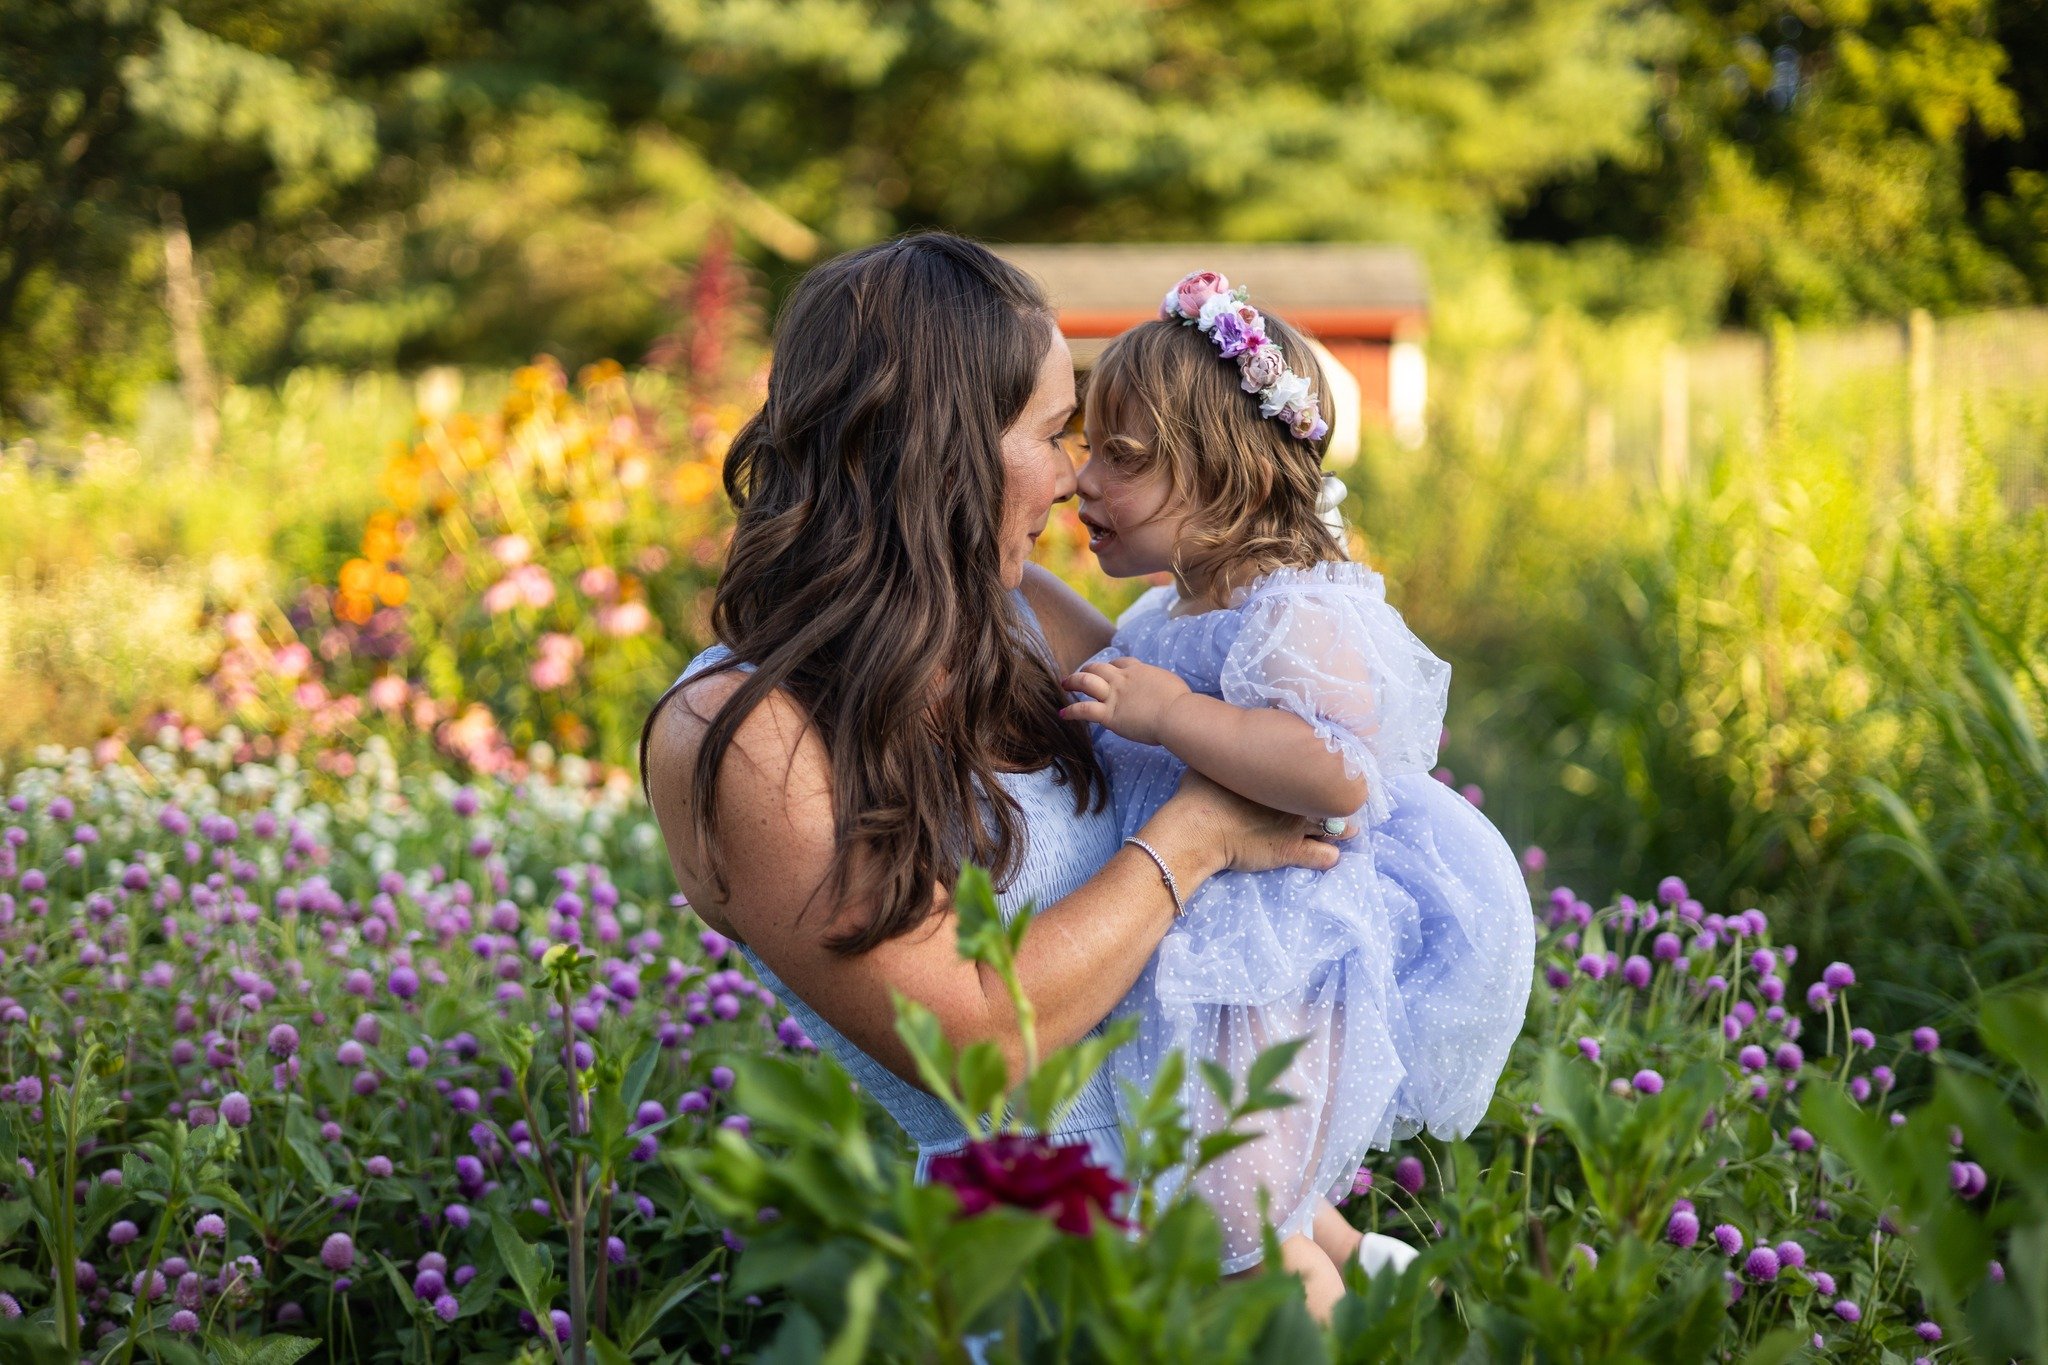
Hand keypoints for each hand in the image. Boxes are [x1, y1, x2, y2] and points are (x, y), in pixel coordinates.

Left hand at [1061, 657, 1191, 746]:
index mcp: (1140, 671)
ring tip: (1065, 684)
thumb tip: (1165, 691)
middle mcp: (1123, 679)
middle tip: (1080, 673)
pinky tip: (1063, 714)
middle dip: (1088, 669)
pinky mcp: (1109, 714)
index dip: (1111, 666)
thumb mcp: (1172, 684)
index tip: (1108, 669)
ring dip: (1073, 681)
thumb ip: (1162, 686)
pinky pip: (1084, 709)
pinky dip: (1071, 711)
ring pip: (1086, 682)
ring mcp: (1114, 696)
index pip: (1120, 663)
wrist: (1176, 713)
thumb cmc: (1181, 702)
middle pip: (1099, 668)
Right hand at [1145, 770, 1349, 882]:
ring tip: (1346, 829)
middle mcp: (1295, 797)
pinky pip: (1326, 855)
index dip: (1321, 772)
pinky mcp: (1291, 851)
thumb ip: (1230, 757)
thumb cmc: (1200, 792)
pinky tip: (1329, 854)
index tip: (1323, 773)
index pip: (1316, 767)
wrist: (1197, 829)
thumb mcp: (1215, 763)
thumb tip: (1223, 741)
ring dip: (1342, 829)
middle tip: (1338, 801)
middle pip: (1333, 795)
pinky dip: (1329, 855)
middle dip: (1338, 799)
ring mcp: (1297, 825)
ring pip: (1336, 827)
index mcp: (1281, 773)